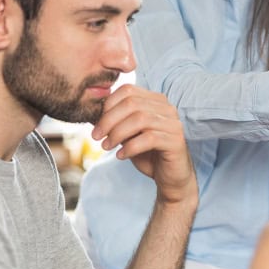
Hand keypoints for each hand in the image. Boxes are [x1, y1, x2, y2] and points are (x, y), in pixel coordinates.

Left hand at [92, 85, 196, 205]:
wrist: (170, 177)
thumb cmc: (148, 154)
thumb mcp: (127, 135)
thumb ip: (116, 122)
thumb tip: (92, 113)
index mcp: (155, 101)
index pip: (128, 91)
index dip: (108, 105)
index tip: (96, 125)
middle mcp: (167, 108)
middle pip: (132, 103)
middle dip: (109, 120)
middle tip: (96, 137)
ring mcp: (173, 124)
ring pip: (140, 119)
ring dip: (118, 133)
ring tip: (107, 146)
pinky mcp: (176, 141)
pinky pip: (149, 139)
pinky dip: (130, 147)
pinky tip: (121, 156)